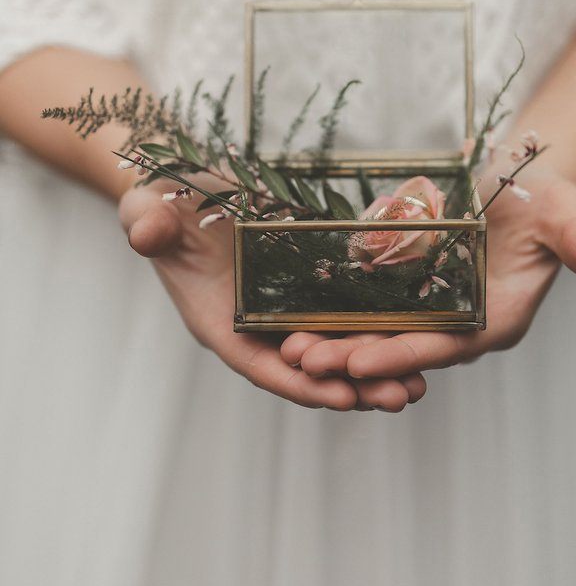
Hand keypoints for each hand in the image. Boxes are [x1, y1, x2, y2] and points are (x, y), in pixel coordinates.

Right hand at [118, 174, 426, 410]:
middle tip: (402, 397)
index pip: (259, 363)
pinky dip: (374, 326)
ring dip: (373, 366)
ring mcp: (282, 305)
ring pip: (331, 346)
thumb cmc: (161, 203)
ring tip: (421, 382)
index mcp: (218, 321)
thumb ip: (146, 224)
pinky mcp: (305, 281)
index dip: (300, 383)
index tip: (341, 397)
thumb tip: (145, 232)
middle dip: (353, 385)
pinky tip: (414, 332)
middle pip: (306, 367)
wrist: (183, 187)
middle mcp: (254, 323)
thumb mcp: (147, 209)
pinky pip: (342, 310)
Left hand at [280, 166, 575, 382]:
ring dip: (336, 341)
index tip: (360, 361)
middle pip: (403, 347)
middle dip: (354, 357)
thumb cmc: (547, 197)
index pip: (448, 346)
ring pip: (379, 332)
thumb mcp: (566, 212)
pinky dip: (337, 312)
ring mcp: (432, 307)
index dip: (405, 354)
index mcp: (497, 319)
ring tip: (288, 345)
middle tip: (304, 360)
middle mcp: (461, 323)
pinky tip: (298, 312)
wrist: (524, 181)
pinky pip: (369, 306)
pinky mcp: (410, 287)